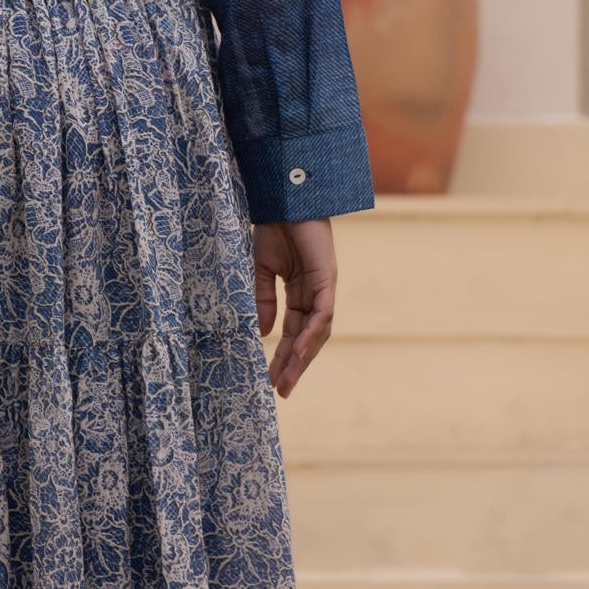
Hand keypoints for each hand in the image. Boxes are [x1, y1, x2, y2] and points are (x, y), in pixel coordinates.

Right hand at [253, 218, 336, 396]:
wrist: (284, 197)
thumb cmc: (273, 227)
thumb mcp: (261, 269)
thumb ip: (264, 300)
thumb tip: (265, 334)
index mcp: (299, 292)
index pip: (292, 332)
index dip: (283, 356)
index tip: (270, 380)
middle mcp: (314, 294)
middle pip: (306, 338)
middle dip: (294, 365)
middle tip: (281, 391)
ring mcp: (322, 288)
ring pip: (316, 333)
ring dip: (302, 358)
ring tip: (287, 379)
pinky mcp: (327, 279)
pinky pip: (321, 314)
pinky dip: (311, 335)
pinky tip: (300, 352)